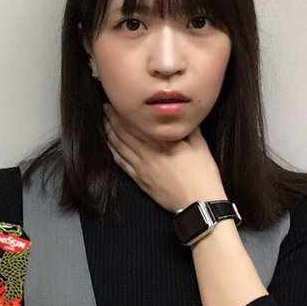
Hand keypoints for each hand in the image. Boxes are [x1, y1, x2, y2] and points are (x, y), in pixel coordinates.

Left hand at [103, 104, 226, 210]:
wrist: (198, 203)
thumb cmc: (202, 174)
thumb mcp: (200, 146)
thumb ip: (188, 128)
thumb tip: (179, 114)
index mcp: (162, 144)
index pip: (138, 124)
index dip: (125, 112)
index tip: (118, 101)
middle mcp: (148, 155)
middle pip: (125, 134)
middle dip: (113, 119)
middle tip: (105, 107)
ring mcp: (142, 168)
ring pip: (120, 147)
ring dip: (110, 133)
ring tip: (104, 121)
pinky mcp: (140, 180)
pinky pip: (122, 163)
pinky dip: (113, 152)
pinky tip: (109, 145)